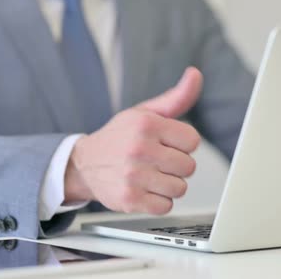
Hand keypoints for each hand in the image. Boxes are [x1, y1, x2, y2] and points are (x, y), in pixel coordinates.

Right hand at [64, 67, 202, 214]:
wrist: (84, 164)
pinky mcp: (130, 199)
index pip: (193, 141)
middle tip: (157, 161)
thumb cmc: (120, 137)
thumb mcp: (145, 112)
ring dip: (168, 184)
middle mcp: (139, 149)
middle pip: (189, 167)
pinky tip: (145, 189)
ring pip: (180, 188)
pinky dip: (159, 201)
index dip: (183, 144)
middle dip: (176, 165)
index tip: (167, 143)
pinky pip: (166, 206)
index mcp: (146, 124)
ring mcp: (134, 176)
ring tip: (150, 175)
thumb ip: (176, 97)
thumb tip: (195, 74)